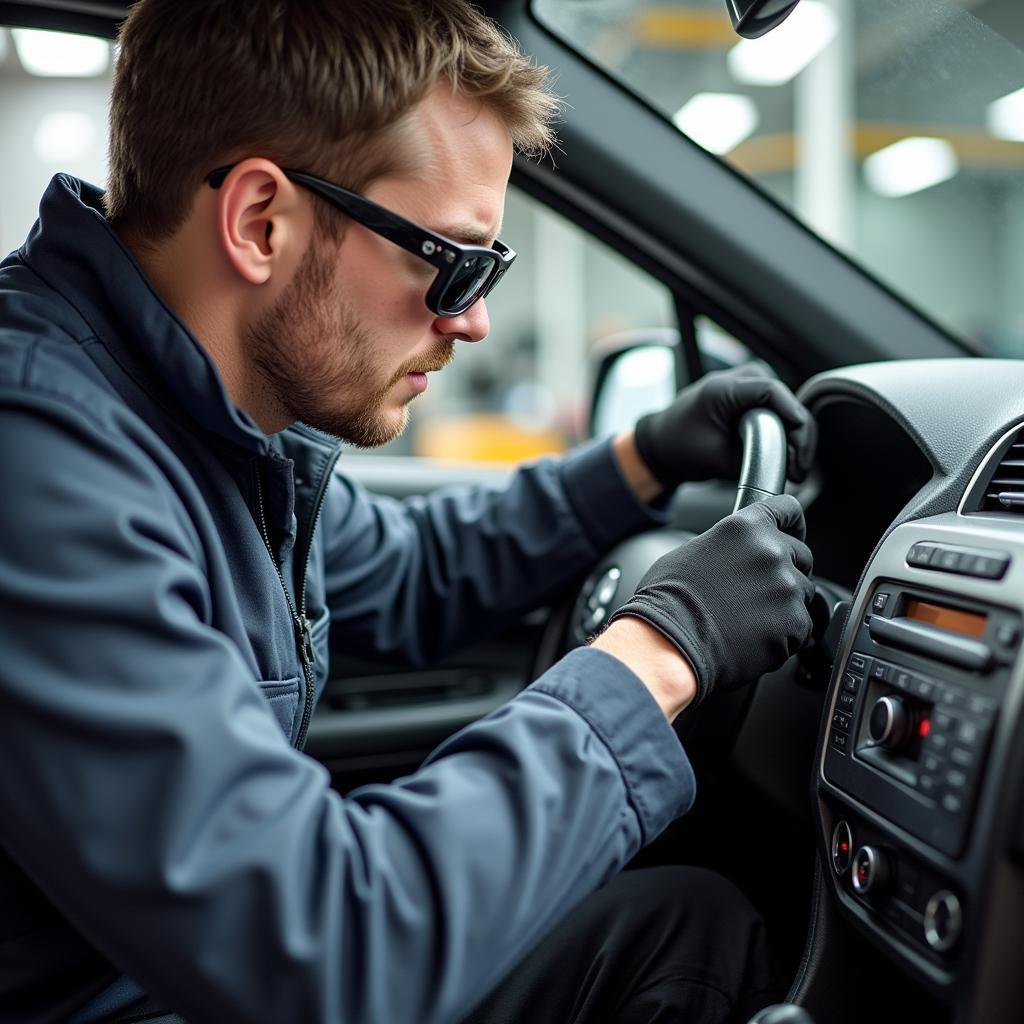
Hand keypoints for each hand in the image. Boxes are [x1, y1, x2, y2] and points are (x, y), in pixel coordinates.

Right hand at [606, 494, 814, 705]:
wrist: (671, 642)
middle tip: (760, 591)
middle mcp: (771, 551)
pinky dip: (785, 635)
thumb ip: (726, 547)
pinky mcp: (795, 622)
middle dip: (787, 571)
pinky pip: (802, 627)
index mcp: (745, 528)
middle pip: (802, 556)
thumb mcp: (691, 553)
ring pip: (803, 593)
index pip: (788, 510)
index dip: (793, 526)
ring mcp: (786, 587)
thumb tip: (732, 556)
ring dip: (785, 604)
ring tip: (751, 620)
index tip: (793, 536)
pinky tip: (756, 638)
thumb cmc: (668, 601)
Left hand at [633, 364, 815, 490]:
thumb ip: (753, 460)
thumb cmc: (681, 447)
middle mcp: (737, 378)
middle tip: (798, 467)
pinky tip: (788, 455)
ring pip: (785, 404)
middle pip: (784, 398)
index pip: (771, 391)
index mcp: (722, 388)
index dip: (792, 416)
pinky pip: (778, 408)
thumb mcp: (717, 459)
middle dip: (797, 433)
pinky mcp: (750, 394)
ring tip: (795, 466)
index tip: (799, 445)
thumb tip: (787, 465)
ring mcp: (745, 383)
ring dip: (794, 433)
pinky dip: (786, 430)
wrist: (662, 443)